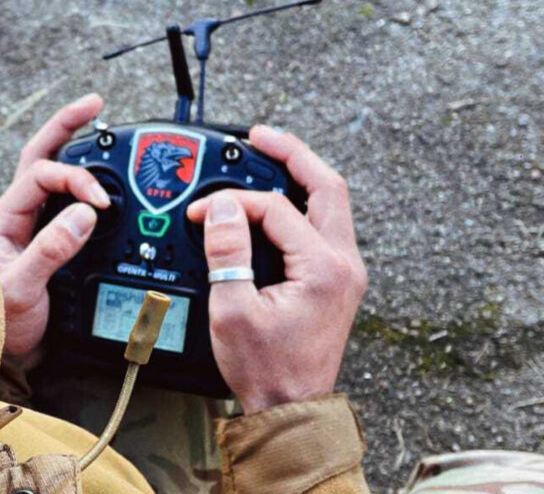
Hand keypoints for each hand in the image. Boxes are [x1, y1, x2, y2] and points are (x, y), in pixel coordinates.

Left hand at [0, 94, 110, 357]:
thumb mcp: (18, 289)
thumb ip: (49, 253)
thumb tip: (83, 215)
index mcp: (2, 217)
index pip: (42, 175)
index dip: (76, 180)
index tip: (100, 203)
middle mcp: (15, 214)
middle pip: (42, 155)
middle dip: (67, 126)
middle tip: (96, 103)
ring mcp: (30, 226)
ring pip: (53, 174)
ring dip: (76, 150)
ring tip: (102, 127)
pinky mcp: (45, 241)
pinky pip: (66, 202)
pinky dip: (85, 185)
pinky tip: (104, 180)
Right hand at [186, 126, 366, 413]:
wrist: (291, 409)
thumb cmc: (266, 371)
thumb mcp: (233, 311)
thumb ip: (227, 253)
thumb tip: (222, 207)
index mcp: (322, 268)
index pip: (275, 209)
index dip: (233, 201)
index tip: (201, 211)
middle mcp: (344, 264)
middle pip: (327, 185)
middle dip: (291, 154)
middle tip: (258, 137)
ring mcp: (345, 271)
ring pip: (330, 201)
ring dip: (300, 174)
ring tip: (269, 156)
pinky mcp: (337, 280)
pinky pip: (324, 223)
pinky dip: (302, 201)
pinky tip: (279, 198)